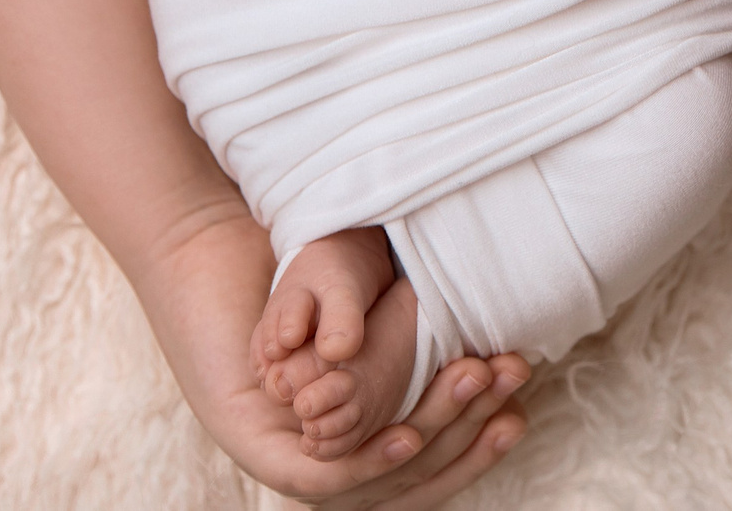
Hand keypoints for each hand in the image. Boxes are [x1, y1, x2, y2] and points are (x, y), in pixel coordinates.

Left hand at [130, 207, 530, 504]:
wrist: (208, 249)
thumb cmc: (286, 271)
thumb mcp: (366, 311)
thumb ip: (415, 340)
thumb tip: (500, 352)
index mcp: (354, 435)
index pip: (429, 470)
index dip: (478, 447)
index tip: (522, 408)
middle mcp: (324, 457)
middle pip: (411, 481)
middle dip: (471, 437)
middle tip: (511, 380)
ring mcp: (288, 459)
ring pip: (375, 481)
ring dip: (433, 436)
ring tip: (473, 381)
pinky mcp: (255, 451)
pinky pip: (322, 478)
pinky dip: (368, 461)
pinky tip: (406, 433)